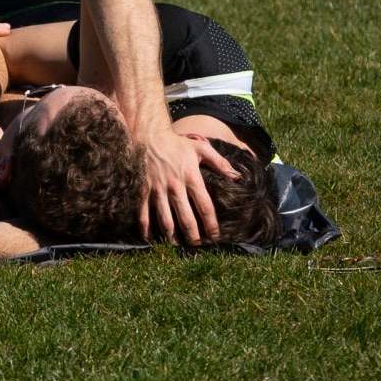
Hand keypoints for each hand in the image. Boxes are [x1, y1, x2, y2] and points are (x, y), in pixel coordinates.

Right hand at [138, 128, 238, 245]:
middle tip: (197, 246)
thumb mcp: (200, 148)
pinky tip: (149, 238)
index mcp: (191, 177)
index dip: (211, 224)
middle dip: (193, 235)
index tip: (215, 236)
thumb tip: (237, 177)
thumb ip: (220, 163)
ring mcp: (157, 189)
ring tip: (176, 245)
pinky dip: (146, 227)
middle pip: (186, 217)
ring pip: (165, 218)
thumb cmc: (176, 143)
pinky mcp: (143, 189)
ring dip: (171, 235)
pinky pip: (143, 212)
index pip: (205, 206)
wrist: (147, 135)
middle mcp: (174, 186)